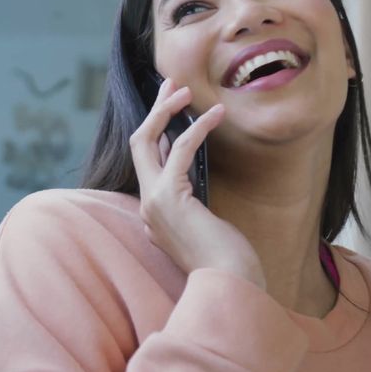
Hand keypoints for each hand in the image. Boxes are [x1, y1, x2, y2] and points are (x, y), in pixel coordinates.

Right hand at [128, 77, 266, 289]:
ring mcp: (153, 203)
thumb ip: (194, 201)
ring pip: (148, 142)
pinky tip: (216, 115)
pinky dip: (197, 128)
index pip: (147, 163)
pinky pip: (179, 151)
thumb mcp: (207, 224)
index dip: (159, 132)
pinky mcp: (170, 198)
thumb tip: (195, 170)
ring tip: (187, 91)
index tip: (174, 111)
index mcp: (153, 215)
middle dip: (153, 112)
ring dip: (167, 111)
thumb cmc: (229, 261)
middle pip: (139, 146)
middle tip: (170, 85)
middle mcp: (146, 207)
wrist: (231, 285)